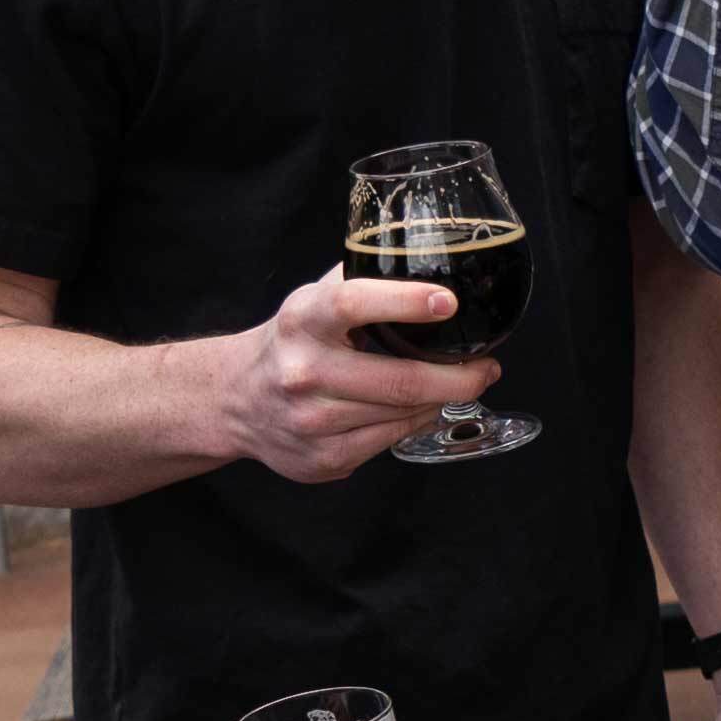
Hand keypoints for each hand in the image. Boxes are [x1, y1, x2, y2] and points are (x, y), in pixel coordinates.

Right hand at [217, 266, 495, 485]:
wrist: (235, 398)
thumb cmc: (289, 342)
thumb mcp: (312, 298)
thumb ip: (361, 279)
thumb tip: (427, 262)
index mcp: (303, 320)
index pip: (355, 303)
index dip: (406, 302)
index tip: (448, 302)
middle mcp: (303, 372)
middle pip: (401, 380)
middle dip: (459, 377)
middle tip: (485, 367)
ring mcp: (312, 421)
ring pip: (403, 414)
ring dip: (440, 400)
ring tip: (453, 386)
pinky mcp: (323, 458)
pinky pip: (391, 440)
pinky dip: (415, 423)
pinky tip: (419, 410)